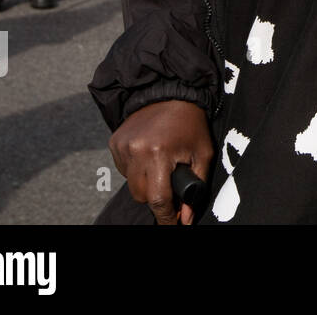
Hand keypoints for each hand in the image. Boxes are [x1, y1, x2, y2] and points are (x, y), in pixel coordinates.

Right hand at [108, 99, 213, 224]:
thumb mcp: (202, 153)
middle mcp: (136, 151)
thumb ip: (196, 187)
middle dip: (156, 197)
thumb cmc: (191, 124)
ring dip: (146, 182)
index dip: (166, 216)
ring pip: (131, 184)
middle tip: (171, 185)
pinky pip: (123, 169)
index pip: (157, 199)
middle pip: (141, 195)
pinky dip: (136, 168)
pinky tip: (149, 153)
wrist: (169, 92)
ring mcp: (122, 146)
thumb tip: (185, 218)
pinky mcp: (114, 142)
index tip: (172, 224)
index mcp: (159, 153)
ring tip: (162, 163)